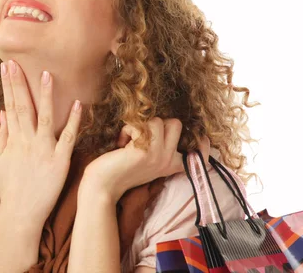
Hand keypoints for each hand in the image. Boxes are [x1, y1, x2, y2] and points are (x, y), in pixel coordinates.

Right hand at [0, 60, 82, 226]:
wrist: (21, 213)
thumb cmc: (11, 187)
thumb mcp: (1, 160)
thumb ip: (3, 135)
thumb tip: (2, 112)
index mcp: (14, 140)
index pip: (10, 105)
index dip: (8, 85)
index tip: (6, 66)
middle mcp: (27, 141)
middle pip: (23, 107)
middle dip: (19, 83)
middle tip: (16, 62)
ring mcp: (44, 150)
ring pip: (46, 117)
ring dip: (46, 96)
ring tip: (47, 75)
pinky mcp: (60, 160)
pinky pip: (69, 137)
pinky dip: (74, 121)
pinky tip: (79, 104)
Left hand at [81, 117, 210, 202]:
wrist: (101, 186)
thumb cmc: (119, 169)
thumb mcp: (145, 159)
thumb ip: (159, 147)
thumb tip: (165, 124)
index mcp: (171, 164)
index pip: (198, 153)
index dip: (203, 143)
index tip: (205, 139)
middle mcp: (169, 160)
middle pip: (175, 123)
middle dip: (154, 124)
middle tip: (139, 139)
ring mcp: (159, 156)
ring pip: (158, 121)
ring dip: (138, 126)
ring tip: (127, 143)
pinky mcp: (146, 151)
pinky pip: (141, 125)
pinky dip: (127, 130)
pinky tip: (121, 145)